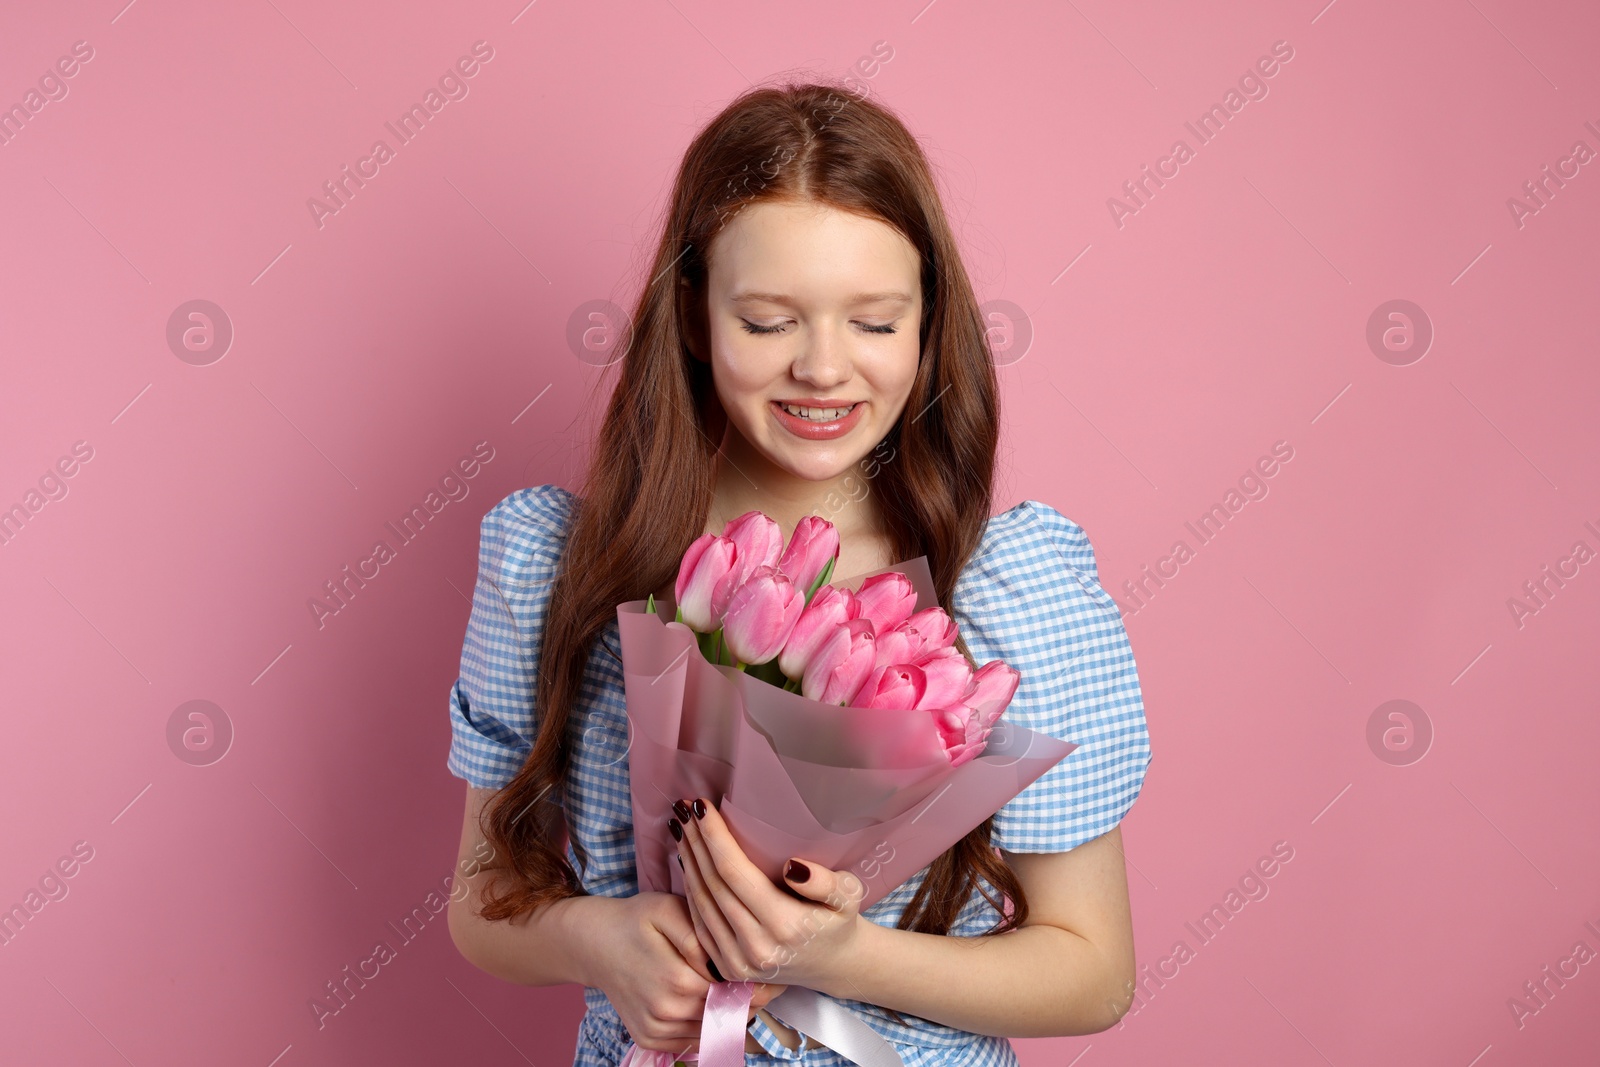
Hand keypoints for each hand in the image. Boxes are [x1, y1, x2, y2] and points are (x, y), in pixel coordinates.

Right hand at [589, 891, 785, 1052]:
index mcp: (678, 981)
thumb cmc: (635, 920)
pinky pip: (693, 1041)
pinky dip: (707, 1026)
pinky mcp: (649, 1038)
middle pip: (729, 1016)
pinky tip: (710, 1002)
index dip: (759, 983)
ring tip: (737, 989)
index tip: (775, 973)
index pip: (737, 994)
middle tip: (764, 981)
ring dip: (729, 1015)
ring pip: (713, 1031)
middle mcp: (667, 1013)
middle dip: (749, 1000)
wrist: (593, 943)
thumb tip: (725, 962)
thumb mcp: (668, 909)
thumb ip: (701, 935)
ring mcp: (656, 1030)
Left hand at [673, 797, 866, 991]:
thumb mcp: (849, 895)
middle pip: (713, 885)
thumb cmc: (839, 920)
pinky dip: (690, 891)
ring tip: (681, 830)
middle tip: (683, 809)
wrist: (834, 966)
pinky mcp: (727, 970)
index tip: (700, 807)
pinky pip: (700, 924)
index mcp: (786, 926)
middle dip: (695, 843)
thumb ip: (826, 882)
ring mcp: (739, 963)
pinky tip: (687, 864)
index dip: (714, 837)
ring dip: (687, 863)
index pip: (735, 873)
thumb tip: (791, 867)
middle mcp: (757, 948)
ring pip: (701, 903)